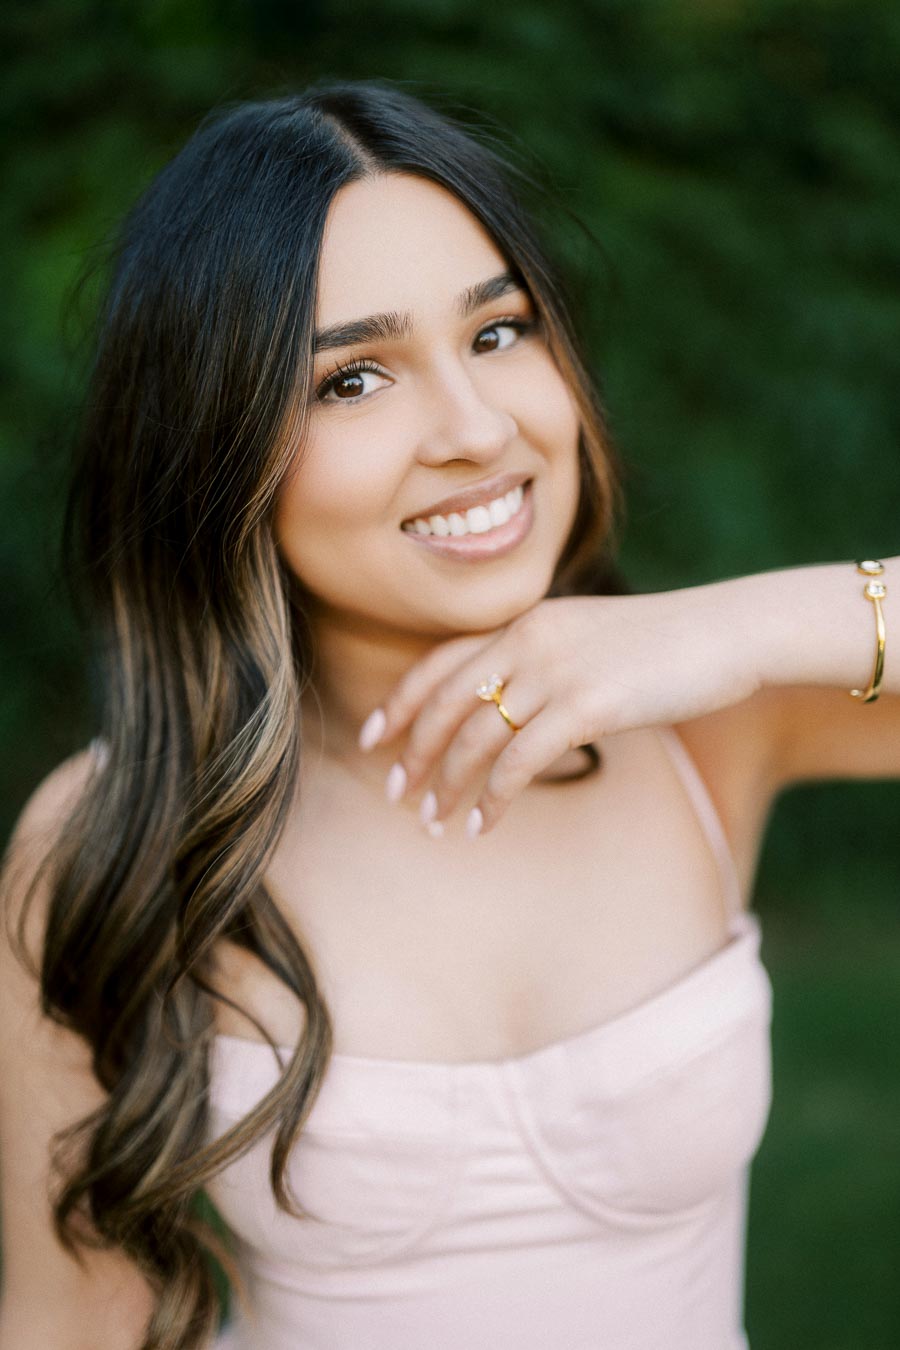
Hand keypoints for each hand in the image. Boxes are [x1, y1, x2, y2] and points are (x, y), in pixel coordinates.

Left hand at [358, 584, 759, 835]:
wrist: (728, 634)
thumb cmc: (666, 646)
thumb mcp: (590, 641)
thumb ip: (545, 663)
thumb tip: (513, 709)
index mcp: (526, 621)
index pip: (440, 662)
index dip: (400, 702)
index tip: (373, 738)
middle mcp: (529, 640)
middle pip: (446, 703)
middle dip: (414, 753)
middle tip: (396, 794)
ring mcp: (556, 672)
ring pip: (475, 738)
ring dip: (447, 786)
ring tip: (433, 823)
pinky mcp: (586, 707)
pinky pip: (518, 763)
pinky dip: (492, 799)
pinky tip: (481, 825)